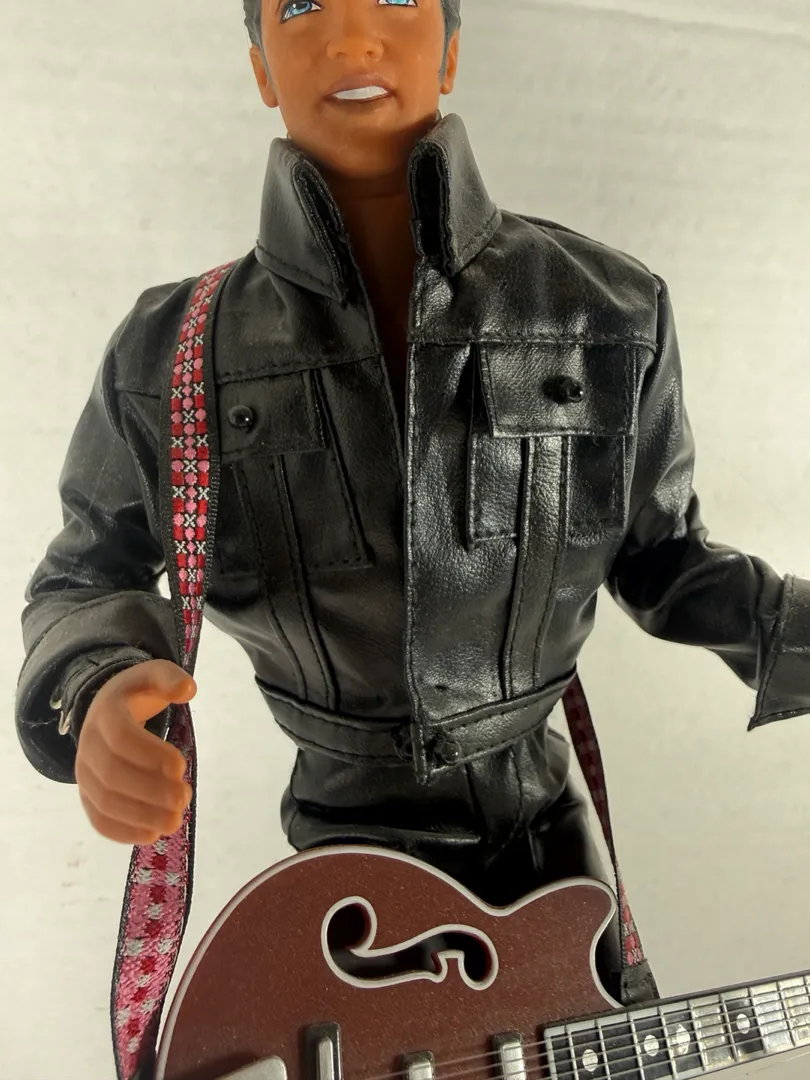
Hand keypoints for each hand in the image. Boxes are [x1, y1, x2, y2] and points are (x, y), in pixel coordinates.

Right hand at [75, 659, 196, 845]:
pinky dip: (123, 832)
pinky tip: (151, 834)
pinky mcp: (88, 797)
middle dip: (150, 791)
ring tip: (175, 821)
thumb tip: (188, 689)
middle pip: (112, 775)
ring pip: (104, 802)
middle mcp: (88, 746)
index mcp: (105, 714)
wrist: (105, 712)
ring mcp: (85, 775)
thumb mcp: (152, 676)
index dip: (150, 754)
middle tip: (184, 798)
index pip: (122, 738)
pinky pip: (98, 819)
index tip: (181, 765)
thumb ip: (169, 678)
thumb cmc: (136, 696)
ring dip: (140, 816)